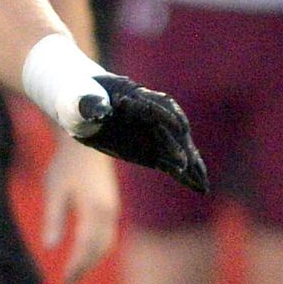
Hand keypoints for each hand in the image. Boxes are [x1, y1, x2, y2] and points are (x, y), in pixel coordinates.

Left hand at [37, 135, 122, 283]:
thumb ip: (54, 218)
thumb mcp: (54, 191)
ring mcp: (112, 211)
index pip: (86, 247)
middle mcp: (108, 213)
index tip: (64, 282)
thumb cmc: (66, 166)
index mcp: (94, 210)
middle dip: (84, 267)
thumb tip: (50, 247)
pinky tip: (85, 254)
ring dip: (92, 260)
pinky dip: (98, 249)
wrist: (87, 144)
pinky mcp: (111, 207)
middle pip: (99, 249)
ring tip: (75, 272)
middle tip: (68, 282)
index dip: (76, 266)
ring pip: (106, 244)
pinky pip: (108, 235)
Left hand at [72, 69, 211, 198]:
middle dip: (181, 145)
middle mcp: (153, 114)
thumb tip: (100, 110)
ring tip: (202, 183)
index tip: (177, 126)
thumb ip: (90, 104)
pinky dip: (186, 175)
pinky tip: (200, 188)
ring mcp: (156, 132)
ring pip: (179, 147)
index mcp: (136, 95)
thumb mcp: (80, 99)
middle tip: (185, 163)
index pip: (157, 106)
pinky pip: (173, 162)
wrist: (83, 106)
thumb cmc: (80, 100)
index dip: (166, 116)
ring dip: (191, 164)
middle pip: (175, 129)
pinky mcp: (154, 150)